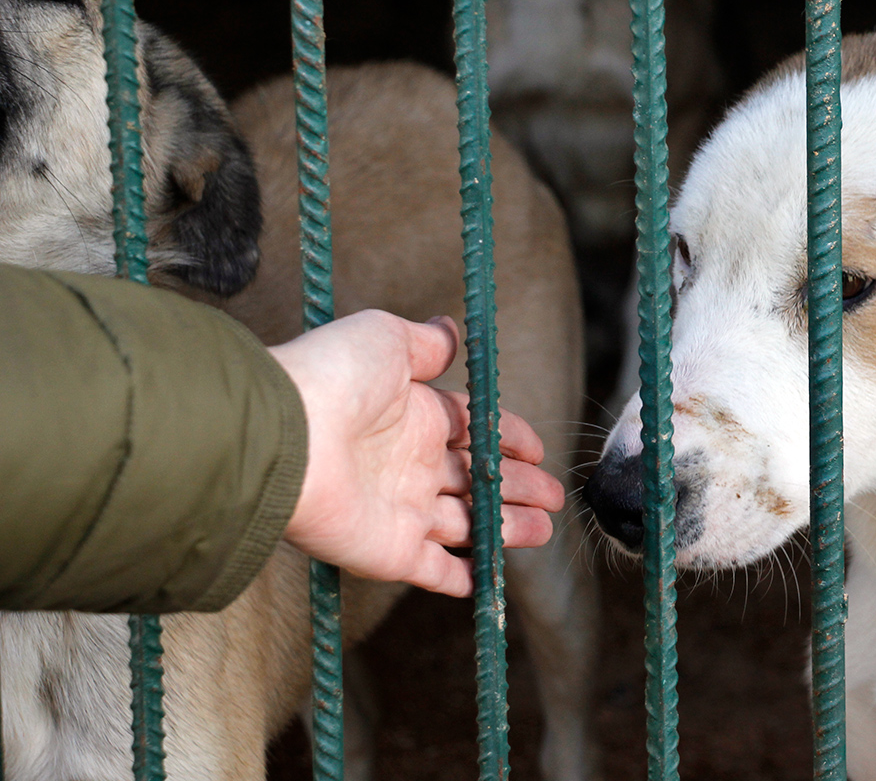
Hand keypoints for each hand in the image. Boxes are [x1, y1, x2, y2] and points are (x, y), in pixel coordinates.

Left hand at [268, 310, 564, 596]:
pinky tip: (484, 582)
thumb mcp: (386, 340)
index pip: (473, 431)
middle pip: (477, 480)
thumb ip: (426, 344)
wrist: (284, 437)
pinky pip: (434, 570)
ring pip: (468, 525)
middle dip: (519, 487)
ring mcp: (400, 513)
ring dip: (507, 529)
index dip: (509, 438)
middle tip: (555, 497)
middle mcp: (409, 466)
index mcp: (415, 418)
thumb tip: (450, 330)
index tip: (537, 449)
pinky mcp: (390, 553)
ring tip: (545, 530)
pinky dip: (461, 578)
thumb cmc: (332, 379)